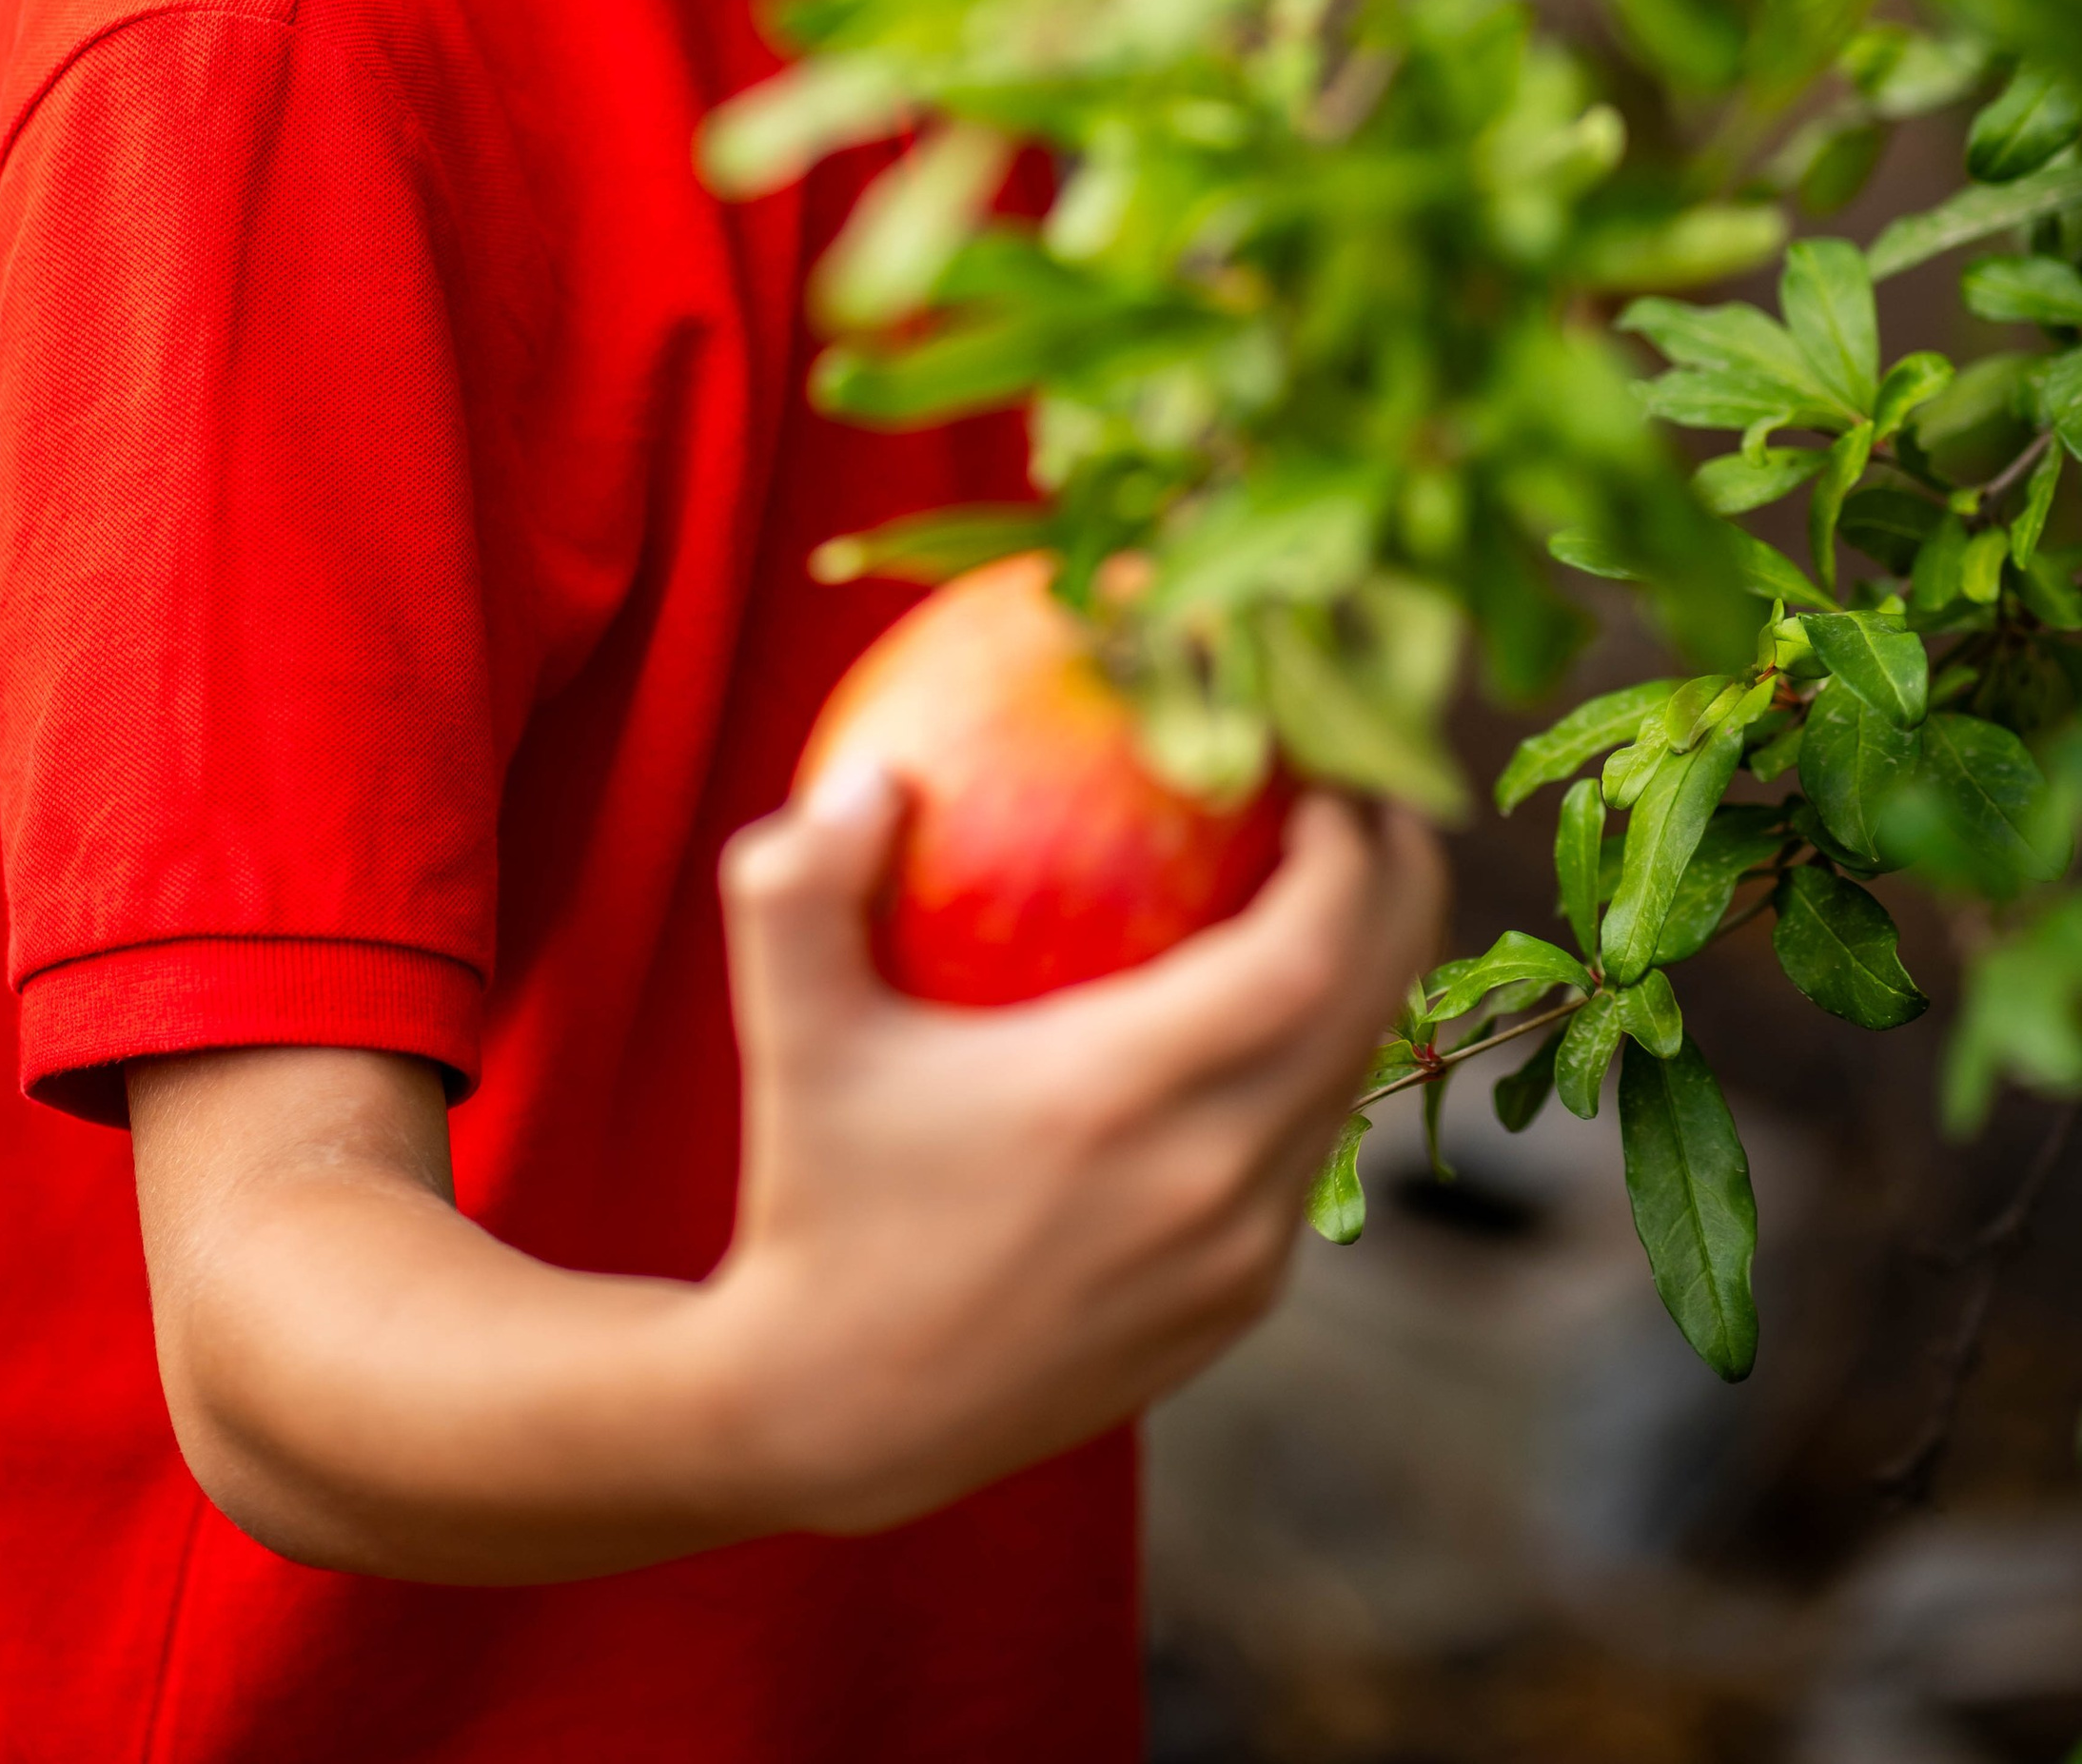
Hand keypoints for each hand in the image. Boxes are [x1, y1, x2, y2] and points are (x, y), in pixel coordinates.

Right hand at [699, 771, 1441, 1532]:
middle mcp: (1208, 1182)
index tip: (1324, 772)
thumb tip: (866, 772)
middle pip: (1371, 1005)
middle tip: (1365, 795)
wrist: (839, 1418)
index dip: (1348, 855)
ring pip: (1353, 1083)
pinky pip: (1310, 1154)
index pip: (1308, 953)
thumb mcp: (791, 1031)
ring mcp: (1236, 1255)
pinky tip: (1262, 1009)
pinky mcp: (1236, 1306)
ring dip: (1363, 976)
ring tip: (1324, 885)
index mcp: (1119, 1098)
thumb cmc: (816, 1200)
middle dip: (1399, 885)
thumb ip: (799, 882)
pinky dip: (1314, 1064)